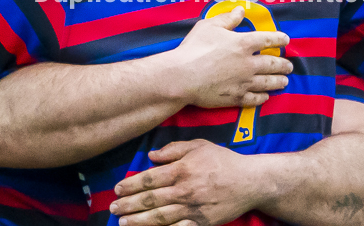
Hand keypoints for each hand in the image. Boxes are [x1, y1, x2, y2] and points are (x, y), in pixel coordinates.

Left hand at [110, 140, 259, 225]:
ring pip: (159, 217)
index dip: (130, 185)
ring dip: (138, 221)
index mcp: (182, 170)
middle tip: (113, 208)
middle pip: (150, 199)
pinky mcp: (201, 223)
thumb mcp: (199, 146)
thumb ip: (174, 149)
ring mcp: (193, 209)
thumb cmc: (223, 161)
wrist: (250, 182)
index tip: (117, 189)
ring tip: (123, 223)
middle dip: (128, 205)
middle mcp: (185, 190)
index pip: (149, 179)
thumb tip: (151, 155)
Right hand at [173, 7, 291, 107]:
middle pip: (273, 63)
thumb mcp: (209, 26)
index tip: (286, 40)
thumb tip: (240, 10)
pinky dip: (262, 97)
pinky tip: (265, 97)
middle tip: (289, 66)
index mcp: (243, 43)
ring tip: (284, 81)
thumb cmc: (194, 48)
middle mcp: (248, 63)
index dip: (279, 39)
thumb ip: (227, 18)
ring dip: (278, 81)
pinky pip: (255, 98)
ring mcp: (244, 82)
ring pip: (268, 83)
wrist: (183, 77)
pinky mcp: (236, 97)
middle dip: (283, 65)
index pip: (268, 39)